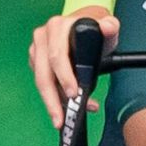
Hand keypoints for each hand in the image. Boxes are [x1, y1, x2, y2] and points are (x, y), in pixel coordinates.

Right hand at [31, 5, 118, 127]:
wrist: (83, 29)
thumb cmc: (94, 30)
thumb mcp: (107, 27)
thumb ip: (110, 27)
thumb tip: (107, 27)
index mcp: (58, 27)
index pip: (57, 55)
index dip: (64, 76)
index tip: (74, 93)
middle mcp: (43, 37)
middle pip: (44, 74)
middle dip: (53, 98)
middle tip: (62, 118)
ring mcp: (37, 50)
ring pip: (41, 82)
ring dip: (53, 102)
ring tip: (63, 119)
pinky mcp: (35, 61)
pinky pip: (43, 83)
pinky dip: (55, 97)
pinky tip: (67, 106)